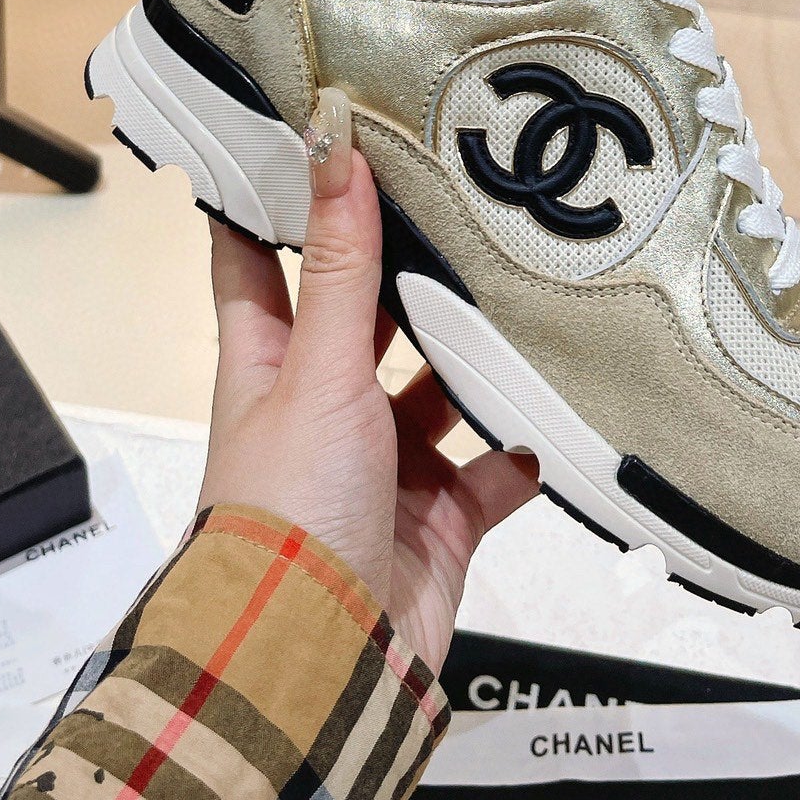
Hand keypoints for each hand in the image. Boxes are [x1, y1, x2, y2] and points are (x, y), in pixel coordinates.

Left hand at [197, 88, 539, 671]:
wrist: (320, 662)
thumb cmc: (286, 521)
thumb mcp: (318, 370)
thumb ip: (340, 266)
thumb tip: (334, 155)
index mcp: (268, 365)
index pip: (256, 261)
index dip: (270, 202)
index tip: (297, 137)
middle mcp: (319, 408)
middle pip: (359, 319)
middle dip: (401, 273)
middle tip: (449, 205)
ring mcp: (377, 465)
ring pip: (432, 391)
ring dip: (468, 361)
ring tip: (514, 302)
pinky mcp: (433, 521)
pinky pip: (488, 476)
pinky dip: (516, 455)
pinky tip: (543, 426)